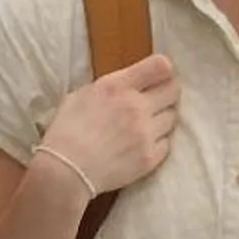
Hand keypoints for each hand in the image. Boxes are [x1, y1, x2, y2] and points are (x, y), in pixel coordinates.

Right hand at [36, 51, 179, 196]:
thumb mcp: (80, 95)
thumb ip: (109, 88)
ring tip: (146, 125)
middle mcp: (137, 106)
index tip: (159, 76)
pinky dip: (157, 143)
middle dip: (168, 93)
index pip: (160, 66)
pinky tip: (142, 145)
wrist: (65, 172)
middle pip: (173, 90)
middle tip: (158, 100)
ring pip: (172, 117)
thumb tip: (127, 85)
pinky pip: (166, 143)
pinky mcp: (150, 157)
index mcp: (117, 86)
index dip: (163, 70)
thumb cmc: (65, 132)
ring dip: (162, 119)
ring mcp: (146, 133)